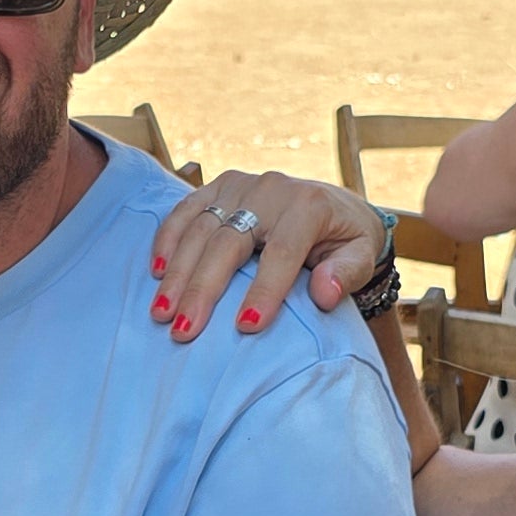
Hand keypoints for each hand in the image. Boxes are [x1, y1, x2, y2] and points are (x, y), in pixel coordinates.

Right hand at [151, 169, 387, 341]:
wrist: (336, 205)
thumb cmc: (347, 240)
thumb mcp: (361, 255)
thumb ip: (346, 273)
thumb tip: (324, 293)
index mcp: (309, 206)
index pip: (281, 252)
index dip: (263, 290)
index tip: (245, 327)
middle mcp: (271, 189)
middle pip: (229, 241)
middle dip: (203, 288)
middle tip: (183, 329)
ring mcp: (241, 185)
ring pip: (201, 227)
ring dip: (177, 272)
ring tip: (161, 313)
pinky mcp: (220, 186)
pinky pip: (186, 209)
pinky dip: (168, 240)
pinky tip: (155, 273)